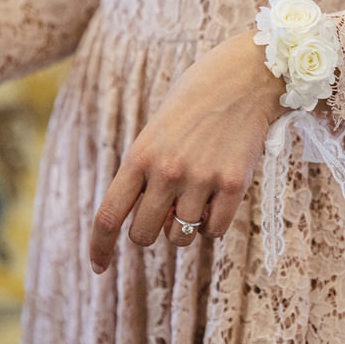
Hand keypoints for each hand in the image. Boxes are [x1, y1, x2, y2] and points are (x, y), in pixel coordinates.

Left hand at [88, 30, 287, 272]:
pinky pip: (214, 231)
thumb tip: (153, 224)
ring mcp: (201, 178)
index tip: (98, 267)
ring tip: (197, 198)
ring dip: (185, 228)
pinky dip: (213, 224)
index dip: (99, 248)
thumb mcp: (157, 132)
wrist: (246, 76)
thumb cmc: (197, 102)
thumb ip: (147, 175)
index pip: (108, 215)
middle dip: (151, 231)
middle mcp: (166, 170)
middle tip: (167, 212)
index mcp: (139, 155)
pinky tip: (219, 197)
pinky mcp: (234, 184)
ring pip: (179, 237)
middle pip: (143, 235)